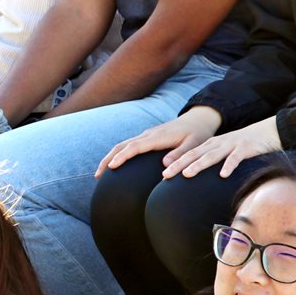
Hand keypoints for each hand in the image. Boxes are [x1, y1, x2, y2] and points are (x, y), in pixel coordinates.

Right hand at [96, 106, 221, 175]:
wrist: (198, 119)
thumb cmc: (198, 134)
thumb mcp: (194, 145)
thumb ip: (180, 154)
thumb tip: (165, 167)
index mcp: (158, 137)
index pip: (135, 147)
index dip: (122, 157)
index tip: (111, 167)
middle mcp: (148, 134)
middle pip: (122, 145)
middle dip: (108, 159)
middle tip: (97, 175)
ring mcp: (146, 135)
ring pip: (122, 144)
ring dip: (109, 157)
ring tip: (100, 173)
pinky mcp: (147, 137)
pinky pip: (128, 145)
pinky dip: (117, 154)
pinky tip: (114, 164)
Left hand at [162, 116, 282, 178]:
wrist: (267, 131)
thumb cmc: (243, 145)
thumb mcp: (225, 150)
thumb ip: (212, 158)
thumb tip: (197, 173)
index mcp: (211, 145)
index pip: (190, 154)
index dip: (176, 163)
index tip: (163, 174)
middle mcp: (218, 144)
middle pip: (196, 154)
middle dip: (180, 164)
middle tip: (165, 175)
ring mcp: (231, 145)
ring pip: (212, 156)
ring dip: (199, 164)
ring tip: (187, 174)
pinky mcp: (245, 148)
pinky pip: (236, 158)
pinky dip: (229, 166)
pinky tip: (223, 175)